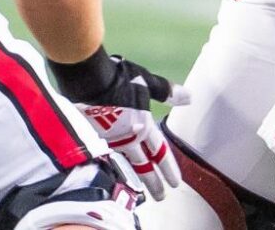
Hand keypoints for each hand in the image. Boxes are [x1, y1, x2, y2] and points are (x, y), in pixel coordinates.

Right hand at [48, 49, 189, 200]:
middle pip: (143, 164)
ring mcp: (110, 137)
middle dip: (153, 181)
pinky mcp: (95, 133)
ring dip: (136, 173)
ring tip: (142, 183)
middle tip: (161, 196)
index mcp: (142, 125)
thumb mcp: (146, 82)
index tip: (175, 183)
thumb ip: (166, 92)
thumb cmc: (119, 78)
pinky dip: (120, 157)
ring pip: (127, 160)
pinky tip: (120, 157)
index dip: (168, 168)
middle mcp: (127, 137)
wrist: (86, 79)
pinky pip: (113, 150)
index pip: (159, 151)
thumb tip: (188, 97)